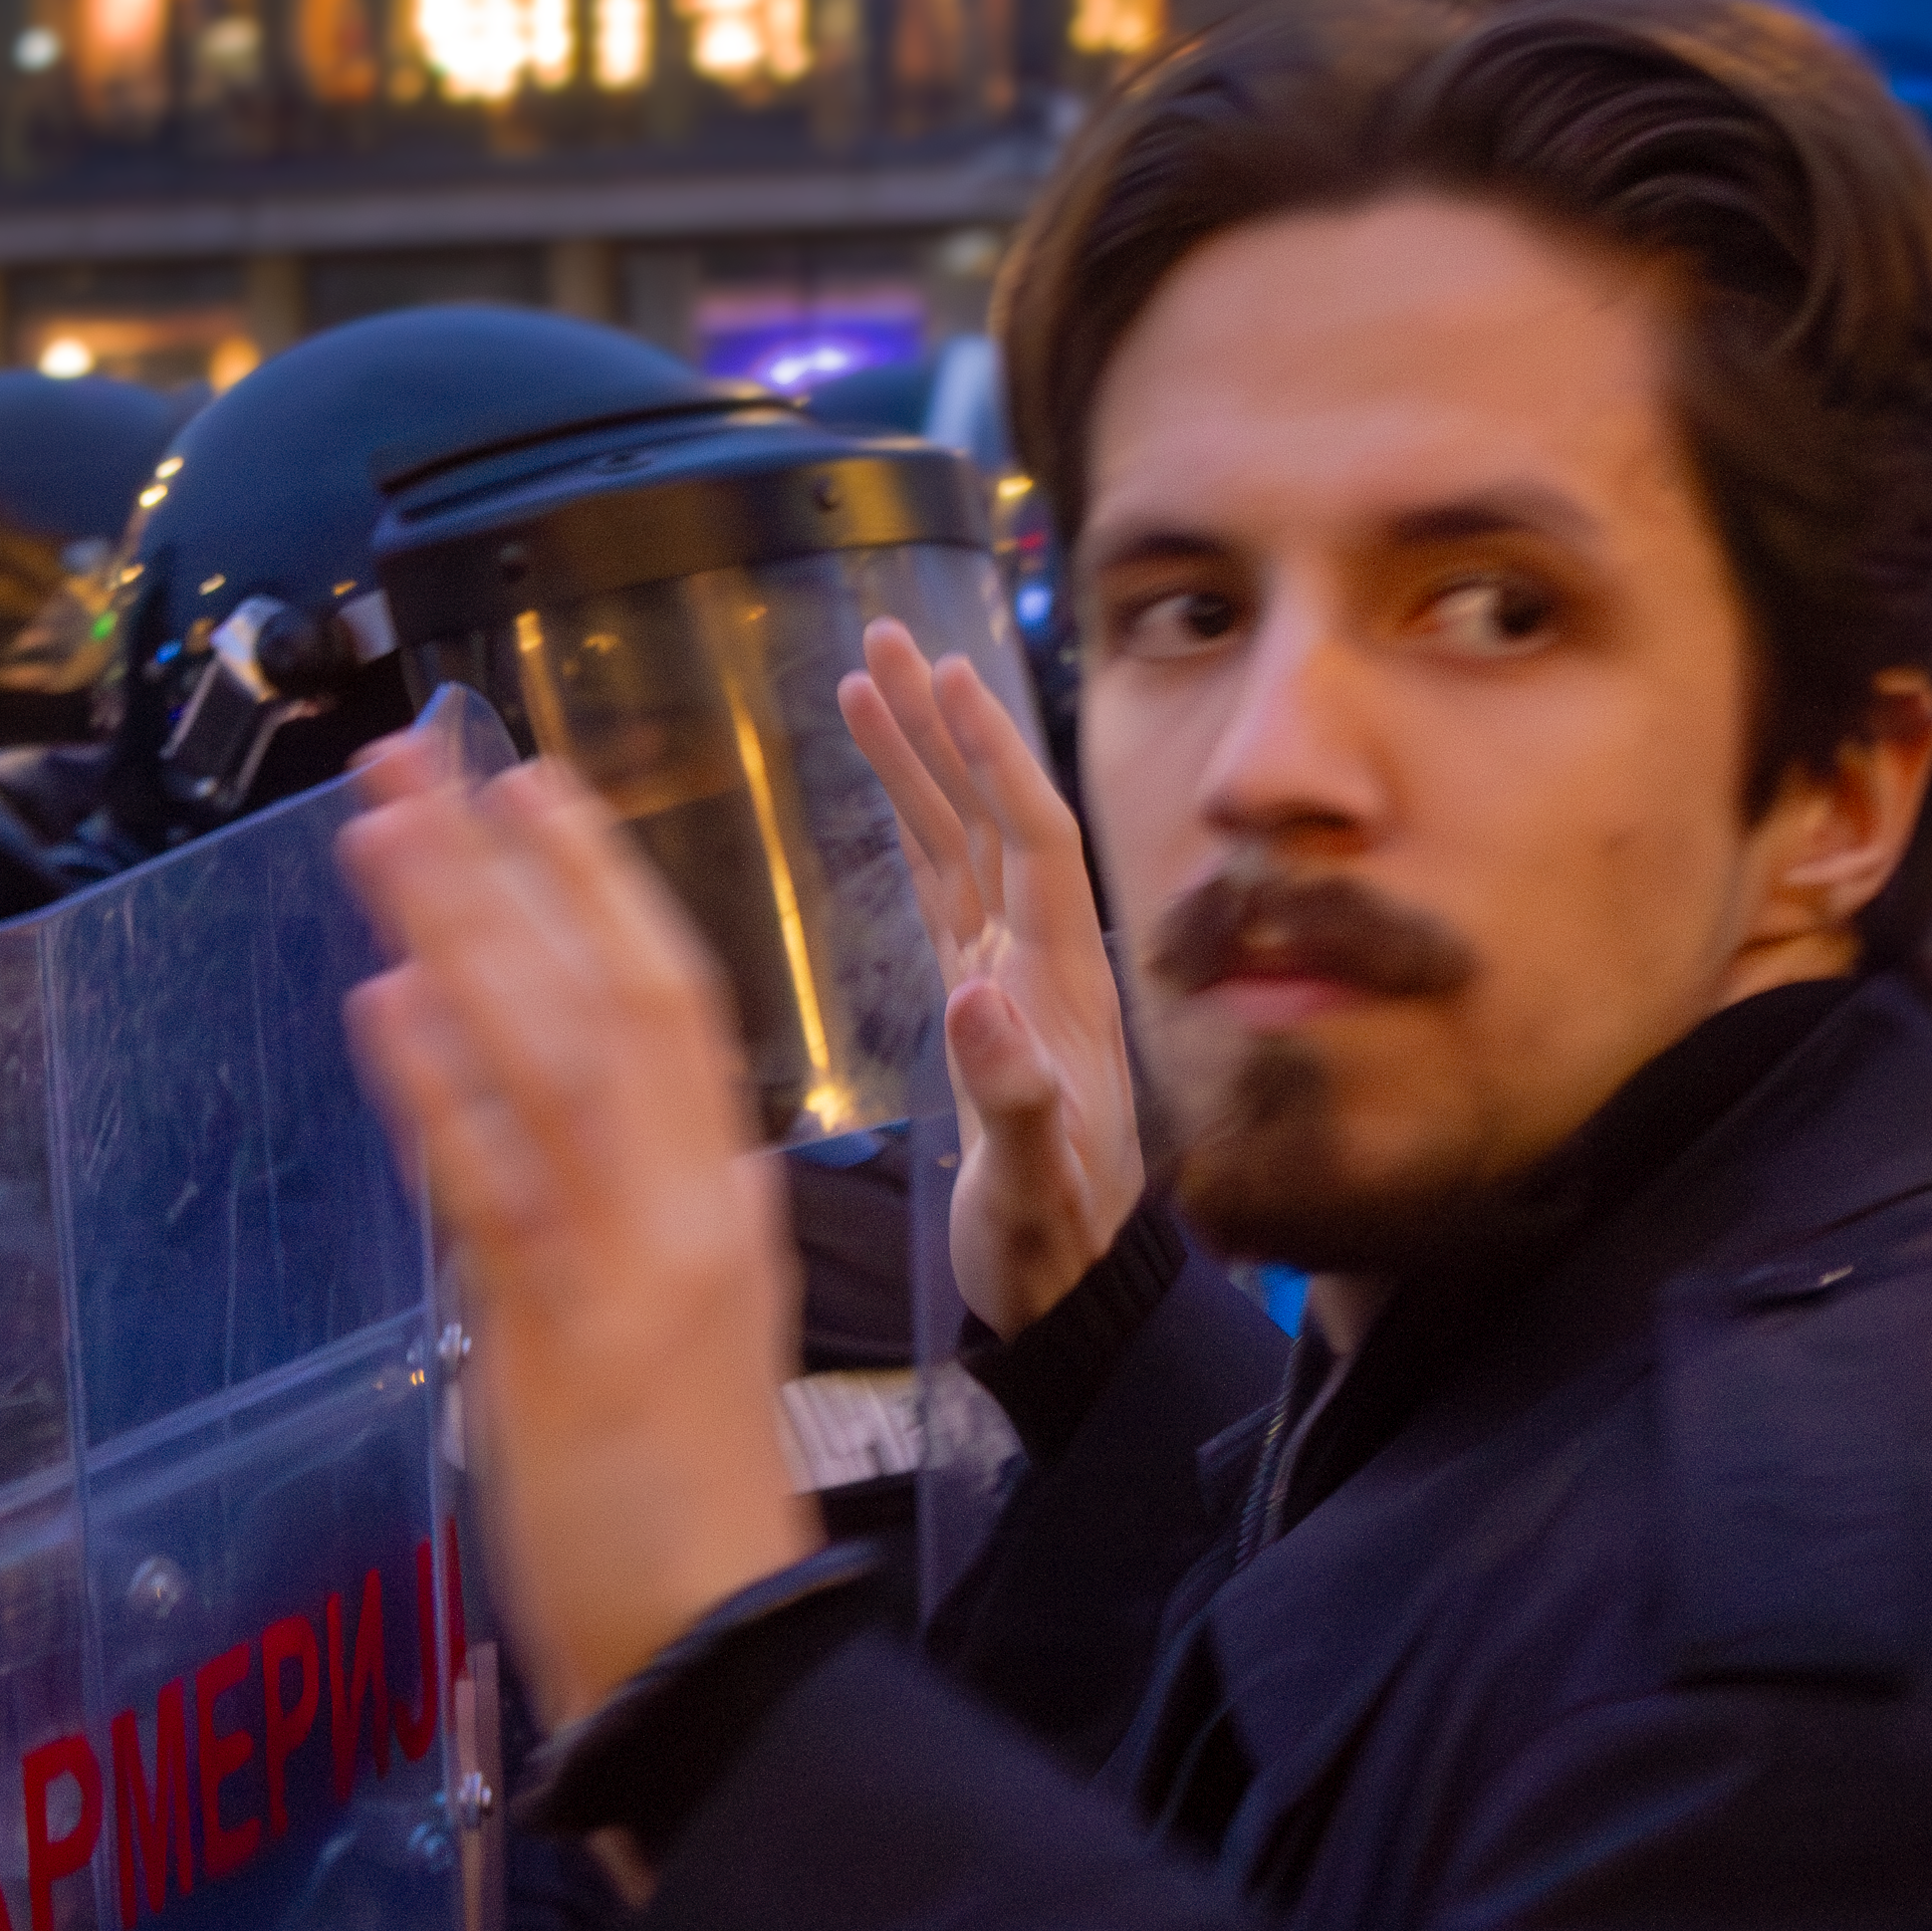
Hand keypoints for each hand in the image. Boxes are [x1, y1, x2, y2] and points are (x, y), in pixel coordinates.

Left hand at [338, 739, 813, 1723]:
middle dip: (507, 866)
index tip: (528, 780)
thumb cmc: (685, 1505)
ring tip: (378, 831)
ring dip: (459, 932)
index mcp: (726, 1201)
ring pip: (549, 1059)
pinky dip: (441, 1089)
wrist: (721, 1653)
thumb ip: (630, 1219)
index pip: (672, 1002)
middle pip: (606, 995)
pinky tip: (385, 1003)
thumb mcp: (679, 1327)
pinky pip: (496, 1191)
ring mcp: (628, 1270)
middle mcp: (688, 1210)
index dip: (597, 883)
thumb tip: (582, 1125)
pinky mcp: (559, 1343)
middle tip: (415, 756)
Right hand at [838, 618, 1141, 1336]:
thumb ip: (1012, 1097)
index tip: (951, 679)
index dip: (996, 758)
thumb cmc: (1053, 1244)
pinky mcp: (974, 1003)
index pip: (1034, 840)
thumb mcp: (1034, 1182)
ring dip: (918, 761)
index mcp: (1062, 984)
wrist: (1067, 1290)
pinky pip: (941, 890)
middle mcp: (1039, 962)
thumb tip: (972, 999)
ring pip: (960, 842)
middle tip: (890, 641)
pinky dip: (912, 829)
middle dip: (944, 727)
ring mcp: (1006, 978)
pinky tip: (887, 787)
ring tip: (864, 679)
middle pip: (993, 815)